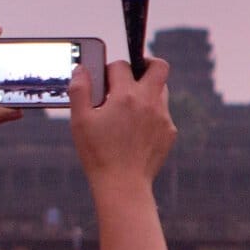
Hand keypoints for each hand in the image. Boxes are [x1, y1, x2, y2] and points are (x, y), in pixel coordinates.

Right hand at [70, 55, 175, 186]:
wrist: (123, 185)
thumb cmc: (98, 153)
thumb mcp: (80, 120)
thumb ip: (80, 90)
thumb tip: (81, 68)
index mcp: (126, 95)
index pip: (121, 66)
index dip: (109, 70)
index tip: (103, 82)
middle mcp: (149, 102)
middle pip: (159, 67)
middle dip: (146, 64)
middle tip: (133, 73)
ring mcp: (163, 117)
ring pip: (162, 90)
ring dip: (147, 90)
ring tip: (129, 105)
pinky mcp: (169, 132)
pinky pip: (163, 113)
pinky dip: (151, 114)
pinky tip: (135, 129)